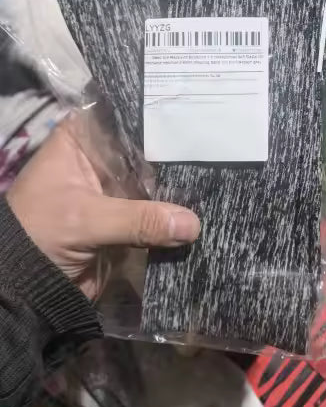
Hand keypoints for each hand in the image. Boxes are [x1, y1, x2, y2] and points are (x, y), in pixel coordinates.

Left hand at [6, 119, 199, 299]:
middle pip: (146, 150)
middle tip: (216, 149)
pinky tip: (206, 207)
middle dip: (177, 155)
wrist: (25, 292)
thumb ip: (140, 219)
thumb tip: (193, 224)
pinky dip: (174, 215)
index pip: (125, 117)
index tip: (197, 114)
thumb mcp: (86, 220)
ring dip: (180, 187)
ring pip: (155, 182)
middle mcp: (100, 160)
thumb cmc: (40, 235)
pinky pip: (156, 212)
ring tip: (219, 177)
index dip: (157, 117)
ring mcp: (115, 190)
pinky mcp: (126, 219)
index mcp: (80, 141)